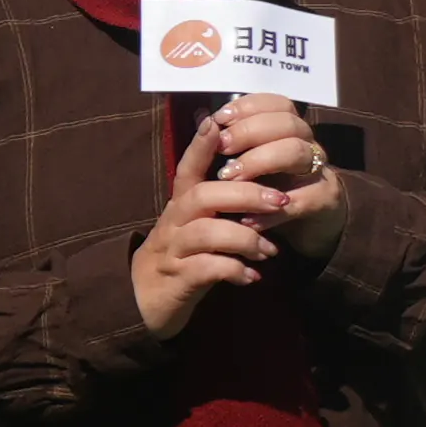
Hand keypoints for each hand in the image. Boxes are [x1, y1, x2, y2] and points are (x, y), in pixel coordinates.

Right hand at [130, 107, 294, 333]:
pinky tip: (252, 276)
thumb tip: (245, 167)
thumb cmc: (180, 257)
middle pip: (204, 196)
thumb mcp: (196, 225)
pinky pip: (205, 269)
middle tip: (282, 201)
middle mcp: (173, 223)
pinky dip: (233, 270)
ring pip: (205, 232)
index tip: (217, 121)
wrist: (144, 305)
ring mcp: (172, 252)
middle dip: (245, 194)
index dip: (200, 145)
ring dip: (245, 237)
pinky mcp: (176, 281)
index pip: (188, 168)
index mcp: (180, 206)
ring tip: (271, 250)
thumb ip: (217, 200)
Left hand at [206, 94, 345, 255]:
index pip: (278, 104)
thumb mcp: (245, 169)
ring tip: (230, 178)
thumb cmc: (265, 195)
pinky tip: (247, 219)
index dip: (249, 107)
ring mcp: (319, 171)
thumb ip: (229, 147)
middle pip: (287, 123)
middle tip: (222, 147)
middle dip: (249, 131)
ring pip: (296, 151)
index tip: (220, 118)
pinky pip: (301, 199)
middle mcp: (307, 145)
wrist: (299, 236)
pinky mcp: (324, 199)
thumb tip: (204, 123)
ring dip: (259, 161)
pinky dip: (271, 211)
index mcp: (289, 132)